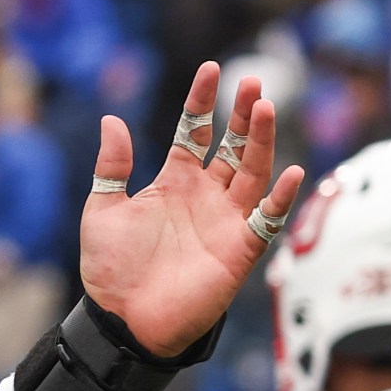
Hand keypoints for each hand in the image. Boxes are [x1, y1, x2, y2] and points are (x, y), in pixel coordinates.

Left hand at [80, 62, 304, 356]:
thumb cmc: (110, 269)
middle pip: (233, 146)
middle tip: (252, 81)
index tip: (209, 70)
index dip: (202, 102)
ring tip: (266, 108)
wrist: (122, 320)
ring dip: (262, 142)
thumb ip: (112, 167)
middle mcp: (204, 196)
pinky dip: (279, 199)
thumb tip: (111, 120)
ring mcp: (225, 220)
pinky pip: (266, 220)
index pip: (195, 132)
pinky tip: (289, 172)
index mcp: (173, 182)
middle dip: (243, 114)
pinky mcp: (239, 250)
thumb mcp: (101, 210)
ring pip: (253, 172)